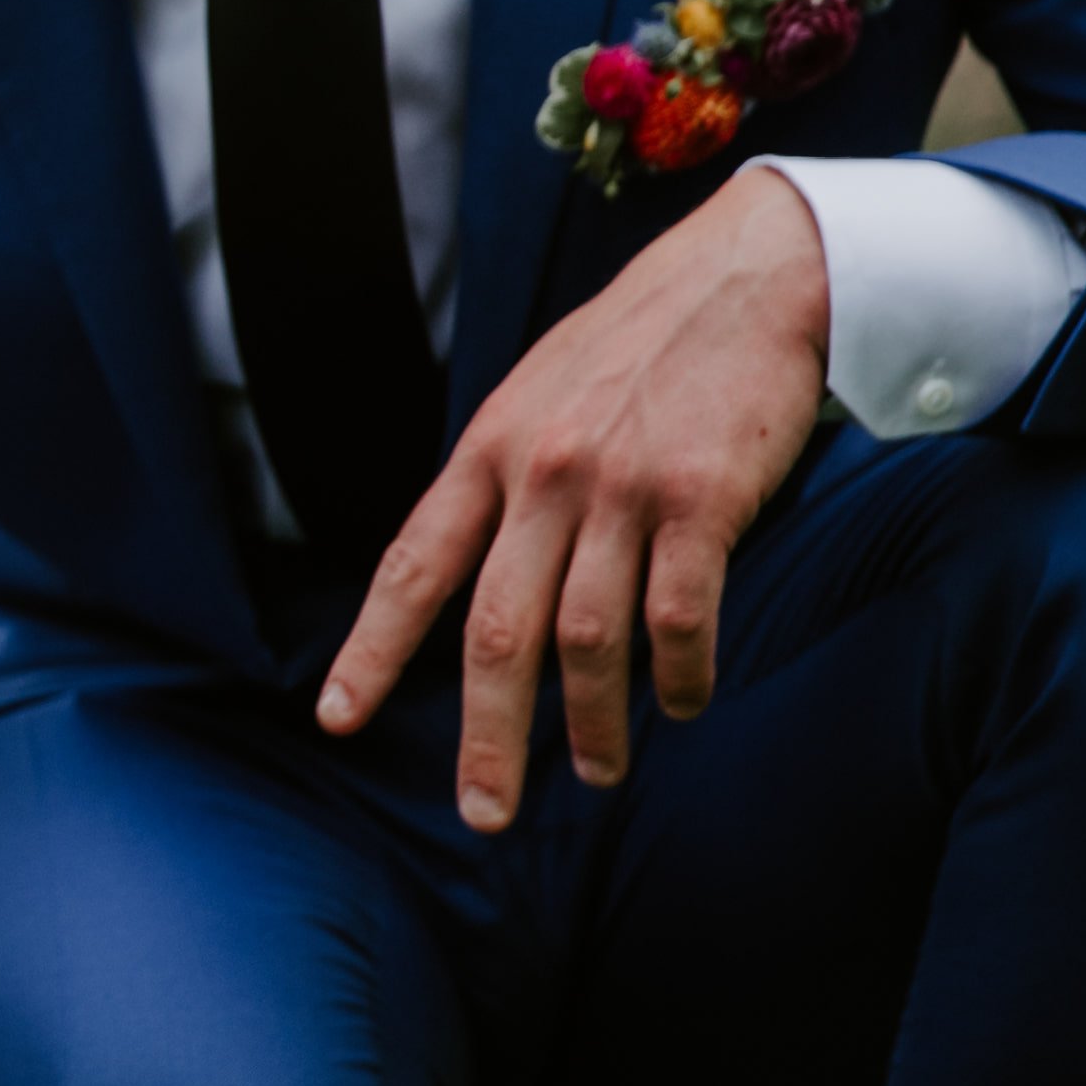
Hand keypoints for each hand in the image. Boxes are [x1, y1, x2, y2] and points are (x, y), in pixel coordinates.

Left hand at [319, 159, 835, 830]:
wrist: (749, 273)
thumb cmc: (645, 342)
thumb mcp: (544, 391)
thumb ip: (508, 476)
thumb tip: (481, 568)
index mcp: (491, 448)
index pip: (415, 564)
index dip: (372, 648)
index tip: (335, 717)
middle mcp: (543, 473)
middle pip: (494, 632)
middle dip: (486, 736)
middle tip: (484, 812)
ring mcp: (619, 487)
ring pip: (584, 640)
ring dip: (592, 723)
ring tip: (601, 772)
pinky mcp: (699, 498)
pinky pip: (677, 617)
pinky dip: (677, 677)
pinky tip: (682, 702)